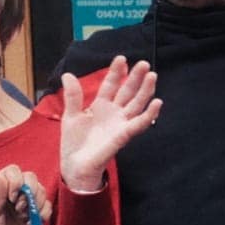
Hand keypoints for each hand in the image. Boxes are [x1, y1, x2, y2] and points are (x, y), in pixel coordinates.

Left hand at [0, 164, 49, 224]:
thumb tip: (2, 175)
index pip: (12, 171)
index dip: (16, 181)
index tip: (11, 197)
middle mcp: (12, 193)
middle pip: (30, 178)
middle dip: (30, 191)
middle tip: (19, 209)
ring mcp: (24, 205)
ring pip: (41, 191)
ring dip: (37, 202)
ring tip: (24, 217)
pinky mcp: (33, 218)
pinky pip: (47, 207)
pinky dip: (44, 213)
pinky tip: (31, 224)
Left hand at [58, 57, 160, 193]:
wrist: (75, 165)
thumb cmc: (74, 142)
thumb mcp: (71, 115)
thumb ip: (73, 96)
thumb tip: (68, 74)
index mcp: (100, 105)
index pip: (111, 85)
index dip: (116, 72)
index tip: (121, 58)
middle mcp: (114, 112)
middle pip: (127, 91)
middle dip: (135, 77)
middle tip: (144, 63)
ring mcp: (120, 123)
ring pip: (136, 104)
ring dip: (145, 91)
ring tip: (152, 76)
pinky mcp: (124, 135)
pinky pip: (139, 124)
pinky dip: (149, 114)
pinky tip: (157, 102)